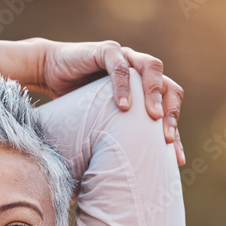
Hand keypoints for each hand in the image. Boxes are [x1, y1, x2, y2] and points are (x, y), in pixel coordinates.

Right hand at [39, 40, 184, 164]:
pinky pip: (120, 67)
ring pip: (152, 69)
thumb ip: (112, 132)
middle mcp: (139, 69)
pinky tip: (122, 106)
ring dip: (155, 94)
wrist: (48, 70)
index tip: (177, 159)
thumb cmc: (72, 97)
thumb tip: (116, 173)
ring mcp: (125, 57)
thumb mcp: (98, 119)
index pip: (168, 108)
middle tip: (167, 139)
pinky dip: (123, 86)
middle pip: (169, 87)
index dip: (175, 132)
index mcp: (143, 88)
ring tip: (154, 117)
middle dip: (172, 113)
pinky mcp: (106, 51)